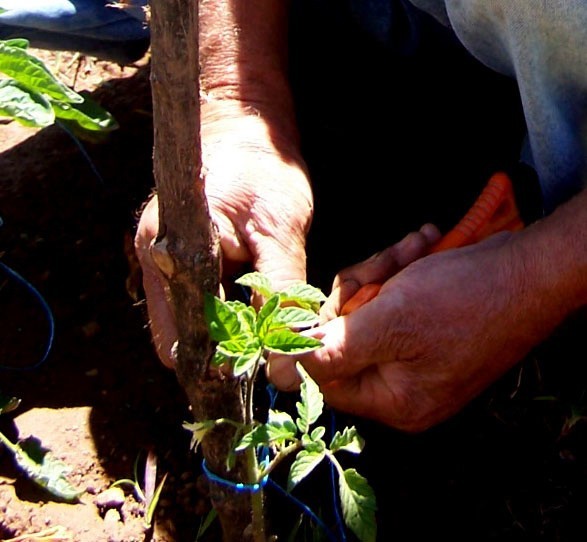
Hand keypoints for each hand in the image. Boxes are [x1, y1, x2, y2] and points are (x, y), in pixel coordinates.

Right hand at [135, 101, 312, 366]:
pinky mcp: (185, 258)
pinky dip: (232, 314)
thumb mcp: (279, 230)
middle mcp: (158, 262)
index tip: (259, 371)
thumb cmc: (263, 170)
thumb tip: (285, 359)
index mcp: (170, 253)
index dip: (218, 365)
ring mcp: (168, 261)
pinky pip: (205, 304)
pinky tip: (261, 309)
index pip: (182, 342)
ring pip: (196, 325)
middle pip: (185, 339)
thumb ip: (281, 293)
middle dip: (226, 353)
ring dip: (232, 334)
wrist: (247, 128)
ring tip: (271, 331)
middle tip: (272, 357)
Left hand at [268, 231, 554, 431]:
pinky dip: (402, 271)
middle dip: (360, 291)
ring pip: (370, 311)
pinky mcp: (428, 329)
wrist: (532, 270)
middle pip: (346, 339)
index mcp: (394, 399)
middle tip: (385, 264)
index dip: (316, 334)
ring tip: (417, 246)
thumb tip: (281, 370)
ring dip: (385, 272)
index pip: (325, 375)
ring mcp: (417, 357)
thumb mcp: (390, 323)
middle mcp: (404, 386)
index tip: (325, 296)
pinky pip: (394, 301)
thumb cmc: (465, 299)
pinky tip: (424, 245)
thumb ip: (331, 351)